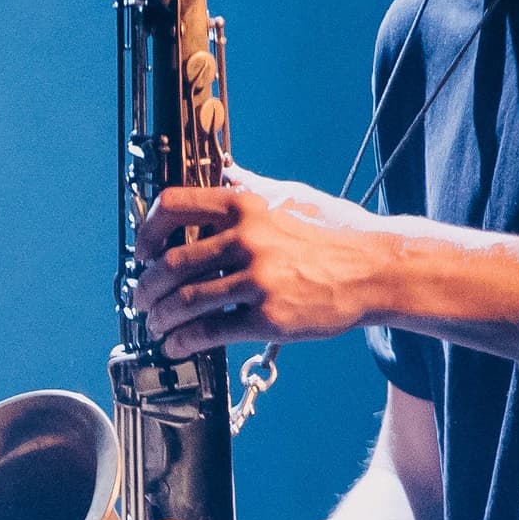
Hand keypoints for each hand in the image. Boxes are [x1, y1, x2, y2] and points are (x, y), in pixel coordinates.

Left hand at [129, 166, 395, 356]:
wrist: (377, 270)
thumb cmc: (335, 232)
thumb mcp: (290, 196)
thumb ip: (251, 187)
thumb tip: (224, 172)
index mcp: (244, 205)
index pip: (173, 207)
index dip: (147, 232)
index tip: (142, 251)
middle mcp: (246, 239)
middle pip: (172, 264)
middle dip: (146, 286)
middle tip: (141, 298)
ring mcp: (257, 280)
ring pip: (185, 302)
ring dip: (160, 317)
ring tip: (156, 325)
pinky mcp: (269, 317)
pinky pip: (210, 332)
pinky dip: (183, 342)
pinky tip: (176, 346)